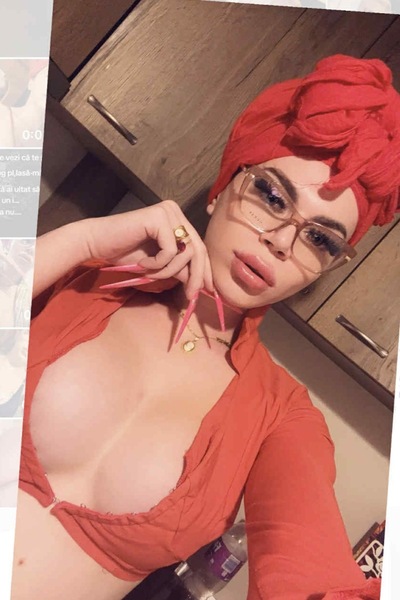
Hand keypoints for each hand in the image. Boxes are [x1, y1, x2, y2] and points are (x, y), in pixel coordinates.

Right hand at [85, 201, 213, 299]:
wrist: (97, 244)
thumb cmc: (125, 254)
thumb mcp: (160, 265)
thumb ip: (180, 269)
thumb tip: (203, 284)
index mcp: (177, 220)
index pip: (199, 247)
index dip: (206, 270)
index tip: (208, 290)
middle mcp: (175, 212)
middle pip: (198, 249)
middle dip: (197, 275)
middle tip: (191, 295)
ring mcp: (168, 212)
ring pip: (186, 251)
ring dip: (169, 270)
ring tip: (150, 273)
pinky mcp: (158, 216)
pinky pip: (171, 250)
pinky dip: (158, 263)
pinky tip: (142, 263)